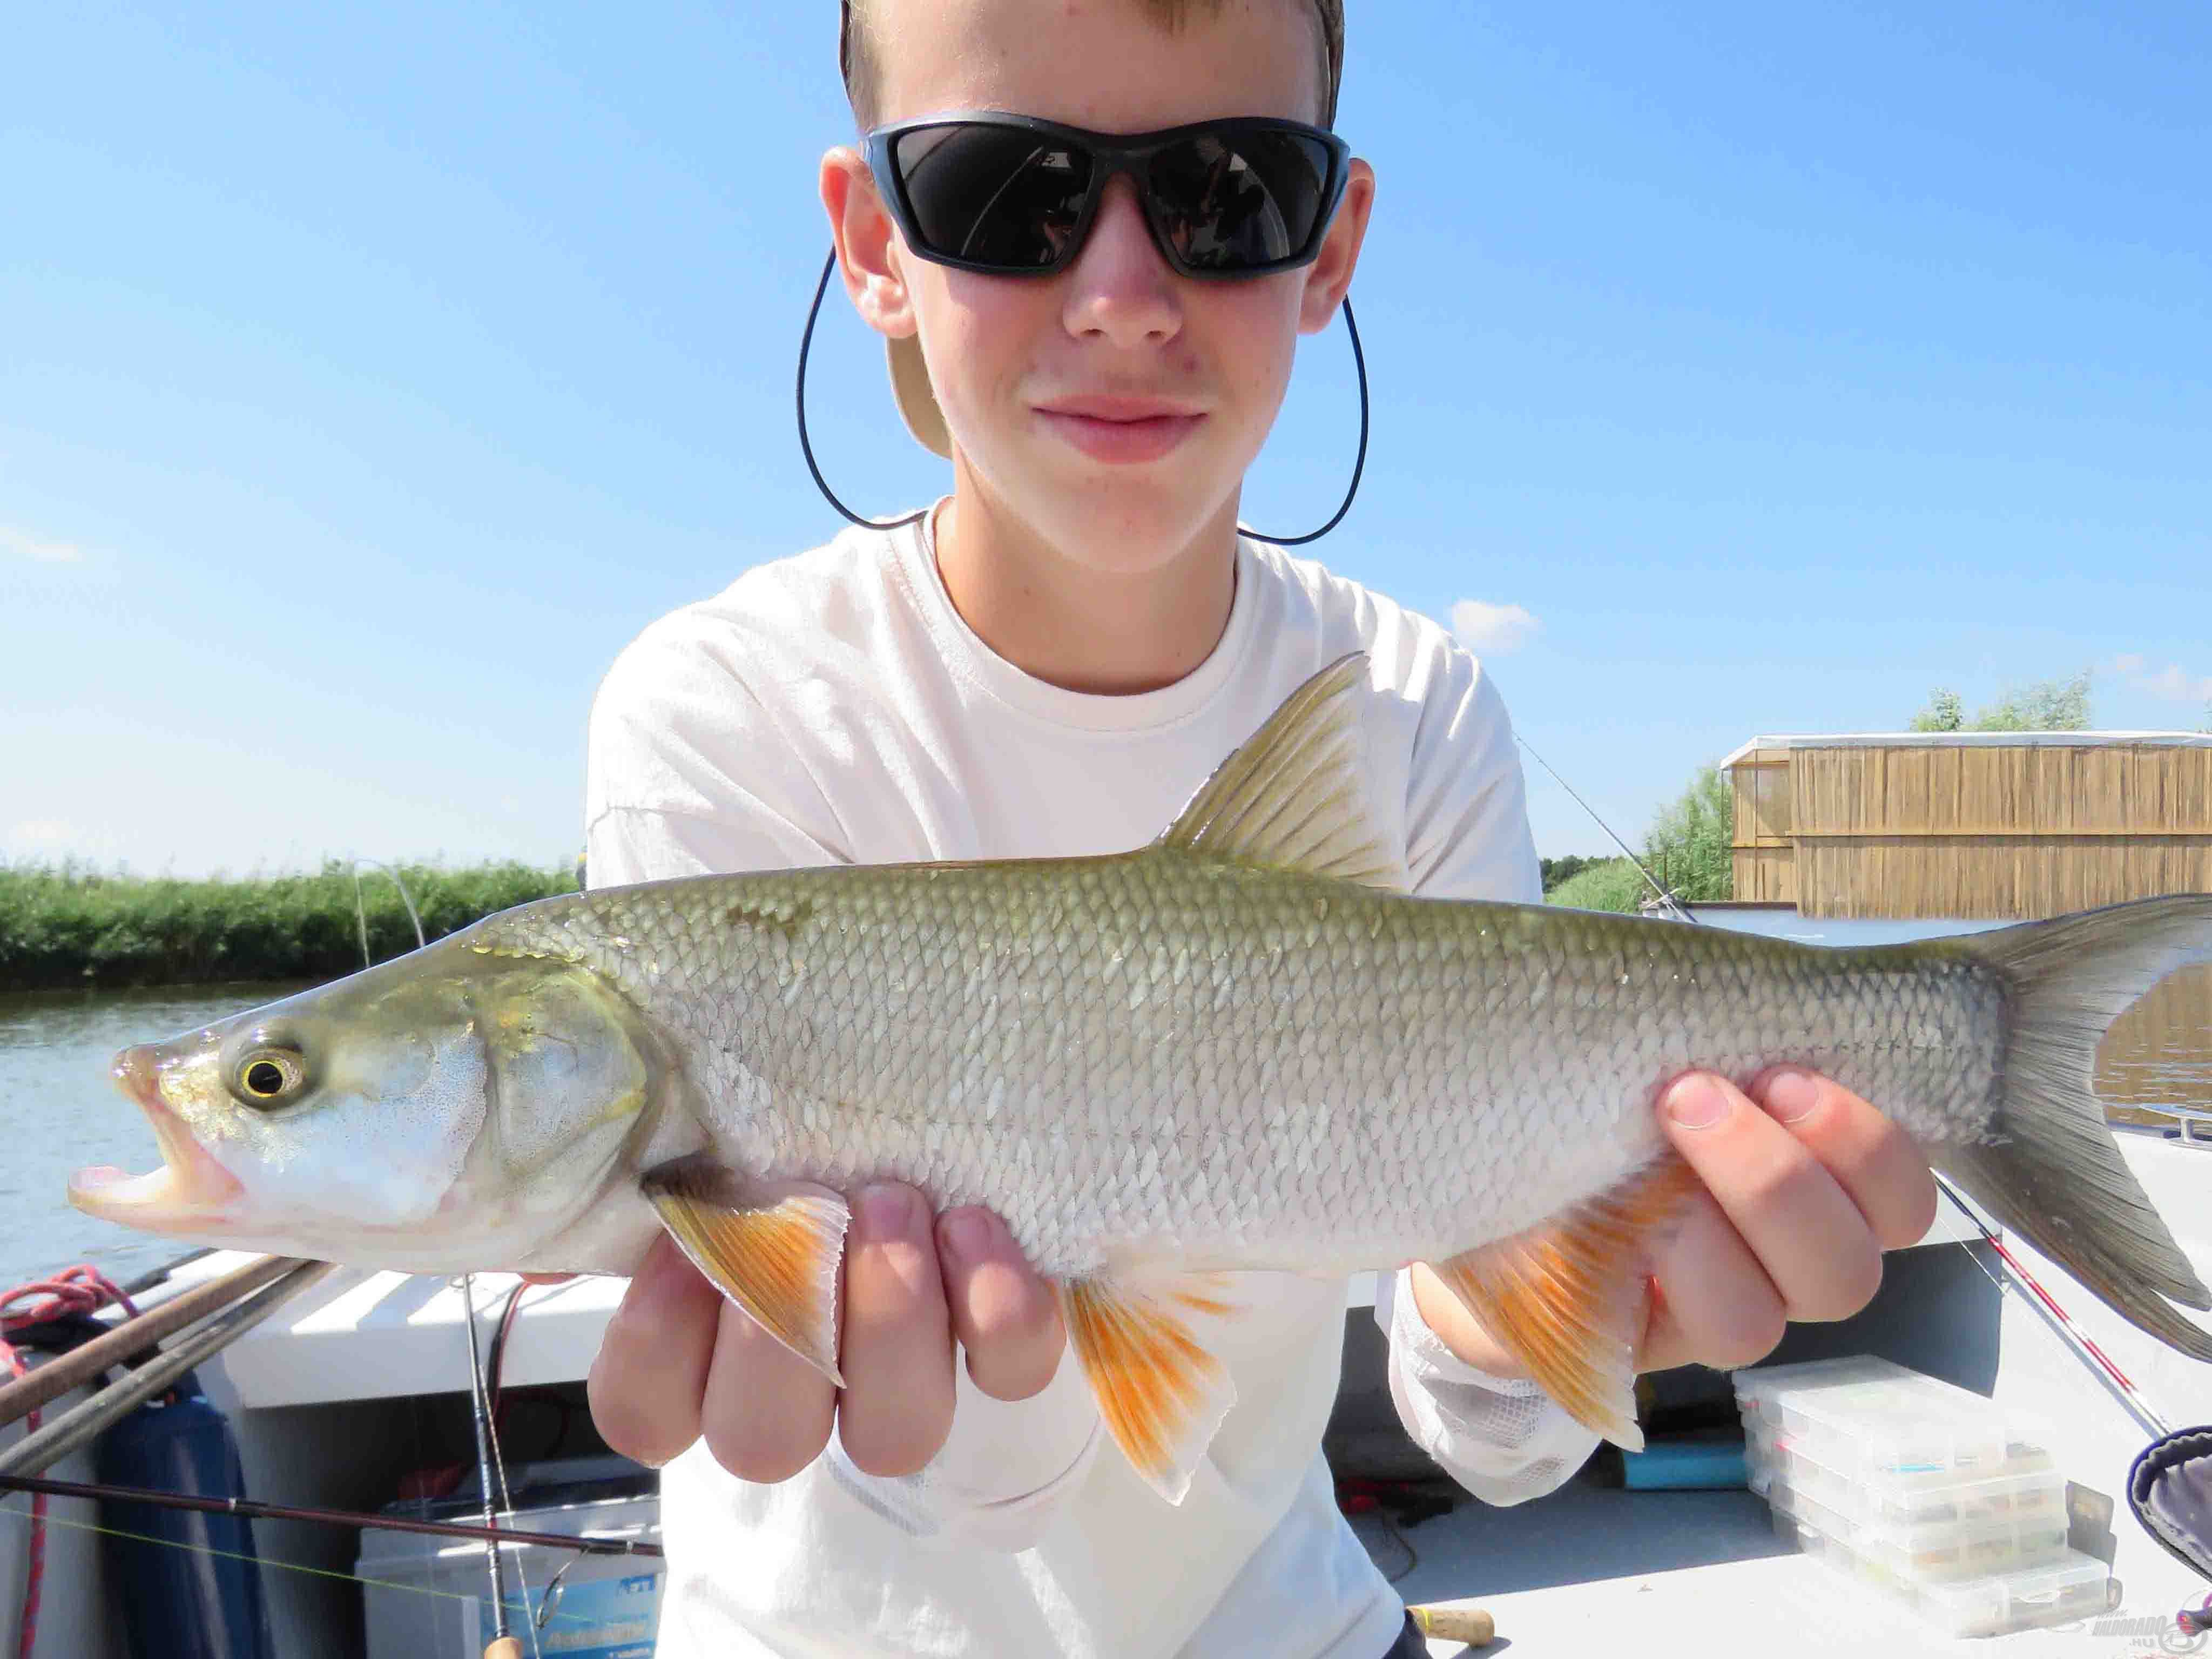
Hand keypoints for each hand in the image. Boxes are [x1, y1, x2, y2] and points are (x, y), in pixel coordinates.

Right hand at [576, 1185, 1065, 1481]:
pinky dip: (996, 1301)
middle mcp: (801, 1397)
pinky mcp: (1000, 1357)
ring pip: (892, 1433)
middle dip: (780, 1324)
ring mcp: (903, 1387)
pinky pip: (1011, 1369)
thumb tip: (568, 1182)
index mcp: (706, 1359)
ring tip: (893, 1202)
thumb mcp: (696, 1138)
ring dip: (889, 1315)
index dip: (659, 1337)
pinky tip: (974, 1224)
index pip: (645, 1413)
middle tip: (807, 1209)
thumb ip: (629, 1174)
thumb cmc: (786, 1138)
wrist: (932, 1123)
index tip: (683, 1237)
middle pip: (764, 1439)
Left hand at [1410, 1068, 1938, 1377]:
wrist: (1476, 1168)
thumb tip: (1740, 994)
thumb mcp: (1651, 1055)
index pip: (1899, 1198)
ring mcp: (1717, 1313)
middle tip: (1696, 1093)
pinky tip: (1611, 1209)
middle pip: (1851, 1267)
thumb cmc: (1583, 1099)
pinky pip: (1689, 1333)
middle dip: (1781, 1176)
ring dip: (1714, 1220)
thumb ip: (1712, 1038)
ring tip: (1650, 1142)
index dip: (1868, 1144)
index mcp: (1813, 1191)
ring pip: (1773, 1313)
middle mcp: (1780, 1266)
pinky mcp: (1643, 1345)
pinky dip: (1663, 1264)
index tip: (1784, 1072)